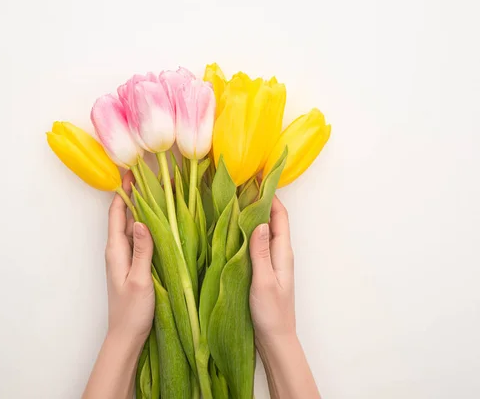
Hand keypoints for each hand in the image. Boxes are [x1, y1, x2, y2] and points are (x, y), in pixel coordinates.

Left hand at [105, 172, 154, 343]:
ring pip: (135, 227)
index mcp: (116, 250)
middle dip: (138, 196)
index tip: (132, 172)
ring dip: (145, 210)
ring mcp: (126, 257)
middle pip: (126, 216)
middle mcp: (119, 250)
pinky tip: (162, 222)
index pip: (116, 213)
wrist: (127, 336)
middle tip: (154, 177)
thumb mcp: (139, 279)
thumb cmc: (132, 311)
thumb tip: (143, 221)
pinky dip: (150, 227)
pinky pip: (141, 240)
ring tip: (160, 193)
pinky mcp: (135, 265)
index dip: (123, 192)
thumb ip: (142, 251)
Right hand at [249, 196, 319, 398]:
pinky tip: (234, 231)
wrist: (275, 340)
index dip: (271, 196)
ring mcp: (272, 262)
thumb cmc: (271, 313)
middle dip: (261, 201)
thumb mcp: (264, 282)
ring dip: (253, 216)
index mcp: (283, 253)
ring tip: (236, 200)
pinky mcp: (263, 270)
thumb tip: (258, 223)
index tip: (258, 179)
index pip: (280, 217)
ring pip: (264, 232)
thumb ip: (260, 253)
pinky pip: (257, 244)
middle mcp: (280, 254)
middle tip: (242, 185)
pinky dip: (247, 232)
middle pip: (273, 221)